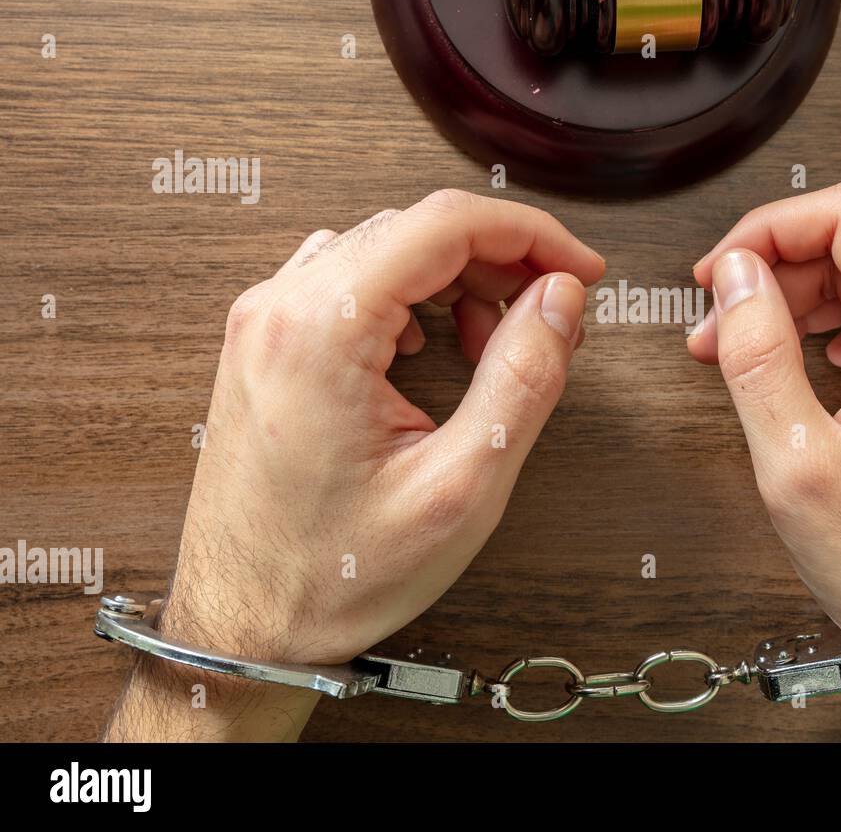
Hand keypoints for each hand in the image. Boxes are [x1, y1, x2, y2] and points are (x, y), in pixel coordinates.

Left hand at [105, 190, 602, 739]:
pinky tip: (438, 348)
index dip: (532, 235)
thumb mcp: (461, 487)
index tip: (583, 270)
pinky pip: (351, 281)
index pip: (445, 224)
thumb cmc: (336, 574)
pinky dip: (412, 297)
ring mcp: (263, 324)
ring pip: (385, 250)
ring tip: (495, 344)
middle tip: (556, 311)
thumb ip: (522, 378)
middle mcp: (279, 308)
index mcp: (320, 329)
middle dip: (501, 259)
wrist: (243, 629)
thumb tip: (560, 298)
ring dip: (457, 278)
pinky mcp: (265, 346)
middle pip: (415, 229)